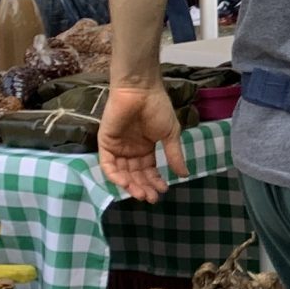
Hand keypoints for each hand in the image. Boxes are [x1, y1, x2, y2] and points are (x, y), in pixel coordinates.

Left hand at [97, 83, 186, 202]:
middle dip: (143, 187)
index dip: (155, 181)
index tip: (163, 190)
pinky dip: (115, 176)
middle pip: (136, 175)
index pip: (148, 170)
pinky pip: (107, 164)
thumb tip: (184, 175)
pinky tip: (126, 183)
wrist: (140, 90)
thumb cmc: (157, 108)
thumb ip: (174, 155)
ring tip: (141, 194)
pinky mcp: (105, 143)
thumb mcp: (170, 134)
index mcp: (145, 148)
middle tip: (151, 198)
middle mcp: (130, 150)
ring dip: (130, 185)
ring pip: (122, 173)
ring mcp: (117, 147)